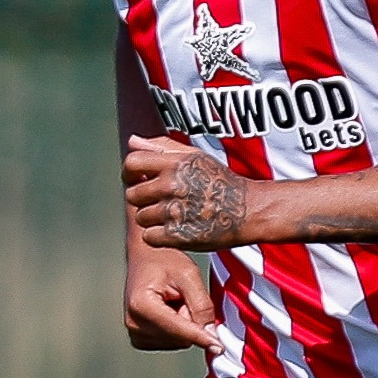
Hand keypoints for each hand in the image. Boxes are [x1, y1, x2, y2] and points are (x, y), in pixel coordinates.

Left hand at [125, 136, 251, 249]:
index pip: (132, 164)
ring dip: (151, 219)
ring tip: (172, 216)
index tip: (136, 180)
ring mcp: (174, 211)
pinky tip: (173, 230)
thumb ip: (162, 147)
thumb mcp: (195, 156)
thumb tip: (131, 141)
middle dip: (142, 199)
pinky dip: (158, 236)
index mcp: (175, 163)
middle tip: (160, 201)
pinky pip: (149, 237)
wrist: (248, 210)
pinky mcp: (178, 235)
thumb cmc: (219, 181)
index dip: (129, 173)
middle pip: (132, 195)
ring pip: (140, 217)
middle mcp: (172, 185)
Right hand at [125, 241, 221, 352]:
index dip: (202, 338)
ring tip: (175, 300)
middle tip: (183, 296)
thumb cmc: (164, 260)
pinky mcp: (139, 338)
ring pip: (179, 342)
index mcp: (141, 305)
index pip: (179, 331)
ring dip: (185, 324)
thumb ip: (202, 305)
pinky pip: (172, 342)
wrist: (145, 256)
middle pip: (181, 338)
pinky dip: (177, 329)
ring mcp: (135, 332)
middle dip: (191, 322)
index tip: (219, 348)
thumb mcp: (189, 274)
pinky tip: (170, 310)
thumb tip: (211, 336)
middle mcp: (133, 323)